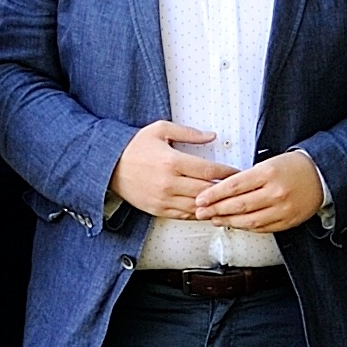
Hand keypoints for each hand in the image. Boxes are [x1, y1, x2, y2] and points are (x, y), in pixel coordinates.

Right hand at [113, 120, 235, 220]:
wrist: (109, 166)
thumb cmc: (135, 146)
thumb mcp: (160, 129)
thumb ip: (188, 133)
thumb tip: (211, 136)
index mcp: (171, 162)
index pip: (208, 170)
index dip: (227, 172)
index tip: (237, 172)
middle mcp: (169, 183)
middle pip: (206, 190)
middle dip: (224, 190)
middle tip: (237, 188)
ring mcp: (163, 199)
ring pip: (198, 207)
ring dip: (213, 205)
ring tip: (226, 200)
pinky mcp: (158, 210)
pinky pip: (185, 216)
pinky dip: (199, 213)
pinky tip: (207, 208)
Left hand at [192, 149, 326, 234]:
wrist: (321, 175)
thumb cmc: (292, 166)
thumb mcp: (268, 162)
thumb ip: (247, 177)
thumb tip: (220, 189)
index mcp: (269, 173)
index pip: (235, 185)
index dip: (214, 194)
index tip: (200, 198)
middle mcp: (276, 192)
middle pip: (239, 205)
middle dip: (216, 210)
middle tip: (200, 212)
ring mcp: (283, 209)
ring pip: (250, 221)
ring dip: (229, 221)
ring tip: (215, 219)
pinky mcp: (288, 221)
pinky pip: (262, 228)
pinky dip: (246, 228)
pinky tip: (235, 224)